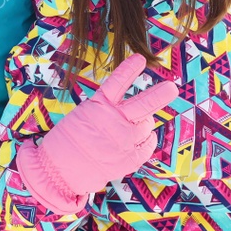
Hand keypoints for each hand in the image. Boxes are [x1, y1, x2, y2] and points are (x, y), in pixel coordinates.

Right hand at [16, 54, 177, 212]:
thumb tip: (133, 112)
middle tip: (172, 88)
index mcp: (99, 106)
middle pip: (144, 104)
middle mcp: (114, 122)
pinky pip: (148, 144)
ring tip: (130, 127)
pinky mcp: (129, 159)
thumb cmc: (68, 141)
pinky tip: (141, 138)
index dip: (130, 69)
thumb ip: (107, 109)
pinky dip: (148, 139)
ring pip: (147, 124)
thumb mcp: (82, 115)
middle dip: (160, 95)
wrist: (58, 171)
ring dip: (144, 122)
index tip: (140, 59)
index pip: (118, 82)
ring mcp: (124, 141)